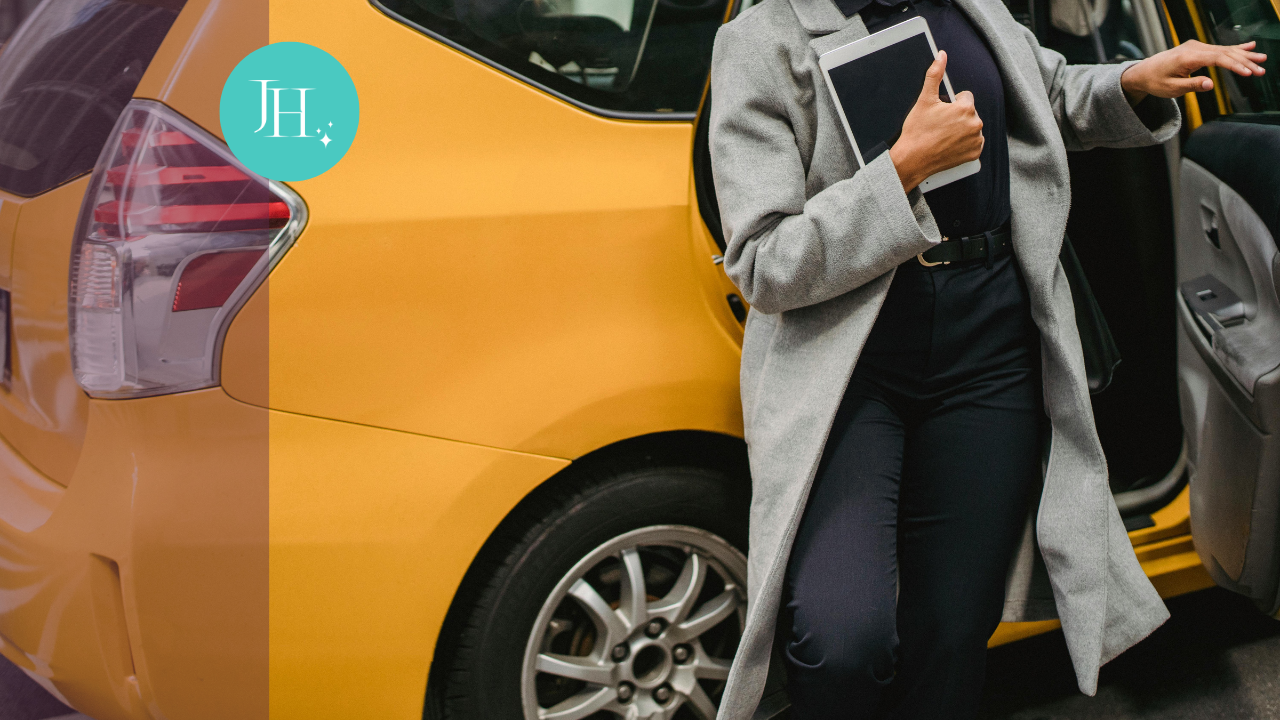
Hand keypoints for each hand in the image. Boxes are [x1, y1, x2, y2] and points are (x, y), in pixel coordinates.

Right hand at [889, 51, 983, 193]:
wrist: (912, 159)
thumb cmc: (917, 131)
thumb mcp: (924, 100)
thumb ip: (934, 75)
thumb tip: (941, 55)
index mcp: (965, 109)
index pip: (966, 98)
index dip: (952, 104)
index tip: (941, 114)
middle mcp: (975, 124)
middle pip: (969, 113)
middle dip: (957, 117)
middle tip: (940, 126)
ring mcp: (976, 141)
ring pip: (972, 128)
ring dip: (962, 130)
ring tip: (944, 136)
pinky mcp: (974, 154)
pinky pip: (974, 144)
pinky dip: (964, 144)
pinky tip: (950, 145)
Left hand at [1120, 39, 1266, 103]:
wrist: (1143, 72)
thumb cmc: (1155, 82)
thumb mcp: (1171, 89)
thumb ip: (1192, 85)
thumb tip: (1210, 85)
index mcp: (1187, 57)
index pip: (1217, 59)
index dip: (1234, 66)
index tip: (1248, 73)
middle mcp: (1194, 48)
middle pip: (1225, 53)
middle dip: (1244, 62)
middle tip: (1261, 71)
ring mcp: (1197, 47)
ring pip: (1225, 50)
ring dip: (1244, 56)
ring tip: (1262, 60)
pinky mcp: (1198, 49)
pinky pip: (1219, 49)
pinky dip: (1235, 49)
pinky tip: (1250, 47)